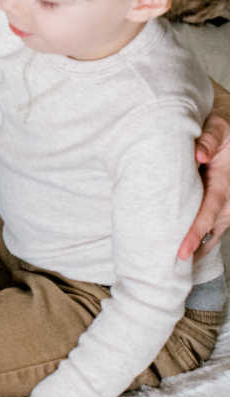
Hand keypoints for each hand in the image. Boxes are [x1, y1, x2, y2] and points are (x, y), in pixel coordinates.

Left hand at [180, 110, 229, 259]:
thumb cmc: (220, 127)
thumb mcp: (217, 127)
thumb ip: (209, 139)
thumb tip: (198, 154)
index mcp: (226, 182)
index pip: (209, 212)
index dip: (196, 232)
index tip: (182, 251)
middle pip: (213, 229)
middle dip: (195, 249)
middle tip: (171, 269)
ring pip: (216, 231)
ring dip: (200, 248)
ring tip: (177, 269)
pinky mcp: (224, 204)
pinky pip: (216, 226)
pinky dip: (205, 239)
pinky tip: (190, 254)